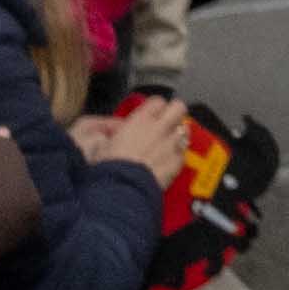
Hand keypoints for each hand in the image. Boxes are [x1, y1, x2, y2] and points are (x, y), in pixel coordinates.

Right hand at [79, 94, 195, 182]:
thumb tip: (117, 132)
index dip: (157, 107)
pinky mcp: (177, 162)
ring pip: (185, 130)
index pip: (157, 101)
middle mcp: (158, 129)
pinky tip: (169, 161)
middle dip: (175, 113)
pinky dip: (178, 155)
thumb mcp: (104, 143)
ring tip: (171, 141)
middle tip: (169, 120)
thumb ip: (116, 133)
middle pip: (178, 108)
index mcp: (140, 120)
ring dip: (179, 134)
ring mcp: (170, 145)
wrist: (123, 188)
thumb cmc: (111, 167)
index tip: (153, 113)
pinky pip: (183, 153)